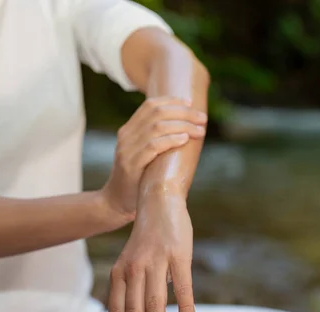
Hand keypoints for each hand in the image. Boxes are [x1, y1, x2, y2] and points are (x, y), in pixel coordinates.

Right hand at [100, 97, 206, 221]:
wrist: (116, 202)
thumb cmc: (138, 178)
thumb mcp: (144, 154)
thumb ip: (157, 139)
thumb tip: (185, 128)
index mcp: (129, 129)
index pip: (150, 105)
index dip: (172, 101)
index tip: (191, 103)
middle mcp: (126, 136)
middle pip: (157, 113)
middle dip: (183, 113)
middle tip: (203, 118)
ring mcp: (127, 150)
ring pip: (157, 127)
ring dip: (182, 126)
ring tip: (200, 130)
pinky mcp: (131, 165)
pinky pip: (153, 146)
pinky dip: (171, 140)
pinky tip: (184, 139)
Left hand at [108, 193, 194, 311]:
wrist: (159, 200)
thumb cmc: (147, 236)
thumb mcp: (130, 261)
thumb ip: (130, 287)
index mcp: (120, 272)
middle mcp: (134, 268)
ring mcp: (157, 261)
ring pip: (154, 305)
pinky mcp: (179, 255)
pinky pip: (183, 286)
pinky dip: (185, 308)